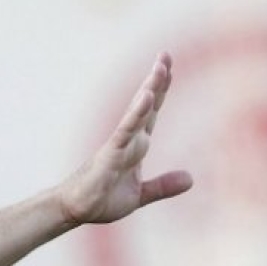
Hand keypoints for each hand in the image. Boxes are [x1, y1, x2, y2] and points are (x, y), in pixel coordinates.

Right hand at [60, 52, 192, 224]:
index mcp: (136, 147)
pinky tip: (147, 96)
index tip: (169, 68)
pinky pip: (126, 130)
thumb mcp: (140, 195)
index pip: (151, 113)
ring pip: (137, 112)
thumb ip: (163, 186)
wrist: (76, 210)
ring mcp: (119, 145)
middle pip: (146, 105)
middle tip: (164, 55)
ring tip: (160, 67)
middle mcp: (129, 140)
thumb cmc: (101, 199)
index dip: (161, 91)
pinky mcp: (110, 154)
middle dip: (156, 80)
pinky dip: (137, 113)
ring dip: (150, 88)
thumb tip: (190, 179)